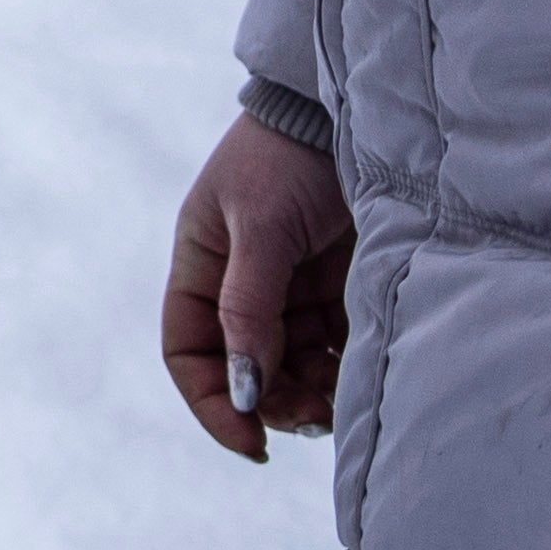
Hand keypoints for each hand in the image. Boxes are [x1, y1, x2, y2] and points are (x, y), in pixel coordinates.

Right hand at [167, 109, 348, 462]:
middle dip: (274, 402)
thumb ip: (248, 307)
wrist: (357, 109)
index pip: (189, 351)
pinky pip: (335, 348)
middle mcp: (243, 284)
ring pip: (292, 367)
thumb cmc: (290, 155)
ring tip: (340, 404)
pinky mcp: (341, 287)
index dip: (214, 402)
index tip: (253, 440)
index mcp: (203, 264)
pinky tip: (360, 378)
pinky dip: (344, 371)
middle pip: (245, 369)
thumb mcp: (260, 227)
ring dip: (311, 394)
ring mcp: (295, 288)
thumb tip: (245, 389)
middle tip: (314, 418)